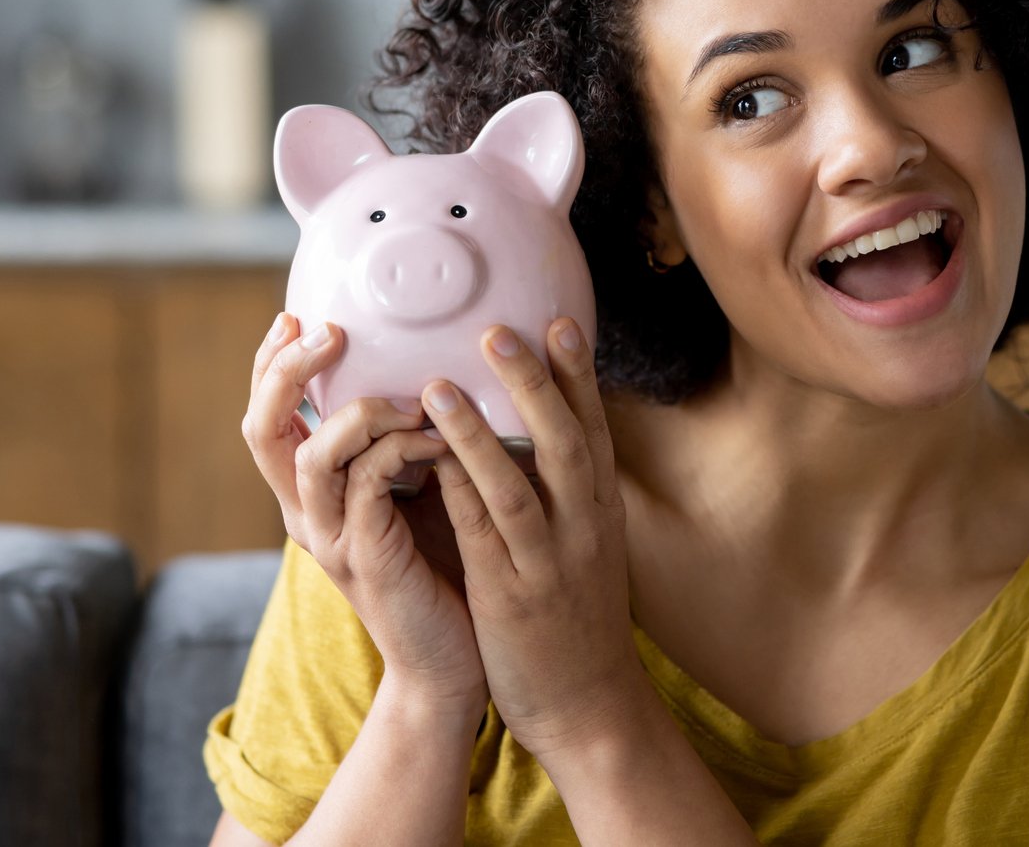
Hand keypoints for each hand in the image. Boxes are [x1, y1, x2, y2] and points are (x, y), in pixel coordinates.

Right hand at [239, 312, 488, 720]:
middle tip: (330, 331)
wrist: (451, 659)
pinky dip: (399, 450)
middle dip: (287, 371)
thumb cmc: (440, 562)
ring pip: (313, 455)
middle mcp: (304, 512)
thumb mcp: (411, 484)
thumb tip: (424, 357)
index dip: (269, 364)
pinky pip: (366, 486)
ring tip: (410, 397)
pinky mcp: (363, 560)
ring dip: (360, 411)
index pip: (266, 415)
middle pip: (262, 429)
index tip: (294, 315)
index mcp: (307, 491)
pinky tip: (438, 439)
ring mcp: (329, 538)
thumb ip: (398, 433)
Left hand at [420, 317, 646, 763]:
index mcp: (600, 511)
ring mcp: (548, 563)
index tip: (560, 320)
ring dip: (478, 434)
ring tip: (440, 386)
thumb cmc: (576, 618)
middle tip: (498, 330)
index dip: (578, 375)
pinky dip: (458, 495)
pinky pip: (482, 538)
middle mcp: (583, 528)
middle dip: (532, 383)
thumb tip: (546, 429)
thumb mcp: (589, 546)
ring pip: (516, 487)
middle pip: (564, 442)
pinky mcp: (510, 598)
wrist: (589, 707)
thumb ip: (569, 491)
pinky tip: (428, 461)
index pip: (593, 430)